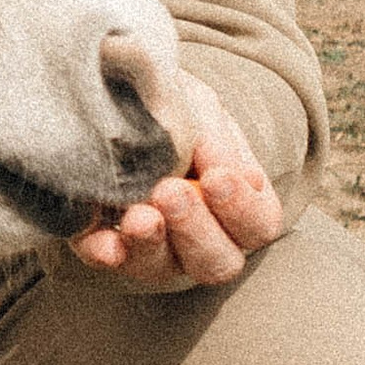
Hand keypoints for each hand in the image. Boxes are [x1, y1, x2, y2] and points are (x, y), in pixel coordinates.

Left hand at [70, 81, 284, 293]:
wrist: (113, 96)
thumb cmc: (171, 106)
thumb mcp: (197, 106)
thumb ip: (215, 136)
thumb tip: (233, 172)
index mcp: (238, 203)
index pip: (259, 224)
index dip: (242, 209)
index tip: (215, 178)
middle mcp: (203, 237)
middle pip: (218, 262)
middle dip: (195, 230)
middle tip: (170, 192)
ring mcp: (156, 249)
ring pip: (162, 268)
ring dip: (151, 244)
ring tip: (139, 216)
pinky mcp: (106, 245)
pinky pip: (106, 261)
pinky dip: (106, 253)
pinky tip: (105, 244)